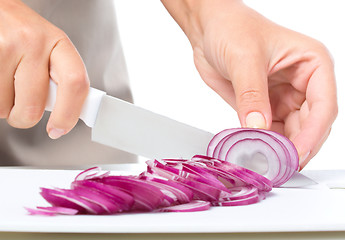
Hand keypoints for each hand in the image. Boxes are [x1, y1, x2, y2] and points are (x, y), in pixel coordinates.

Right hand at [0, 0, 88, 138]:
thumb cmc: (21, 32)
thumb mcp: (49, 47)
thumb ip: (60, 78)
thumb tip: (68, 113)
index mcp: (59, 43)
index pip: (76, 83)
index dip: (69, 114)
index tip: (59, 129)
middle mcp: (34, 43)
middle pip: (33, 106)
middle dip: (23, 118)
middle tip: (20, 109)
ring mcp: (6, 47)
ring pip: (4, 107)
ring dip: (4, 105)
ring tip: (5, 82)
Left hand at [162, 0, 337, 168]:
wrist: (209, 29)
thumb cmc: (231, 28)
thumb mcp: (244, 58)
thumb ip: (252, 94)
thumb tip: (258, 127)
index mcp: (312, 64)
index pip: (323, 105)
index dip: (313, 134)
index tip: (297, 153)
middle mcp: (303, 83)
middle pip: (311, 124)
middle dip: (297, 146)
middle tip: (280, 166)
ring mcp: (284, 96)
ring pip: (291, 132)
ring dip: (280, 149)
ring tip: (267, 163)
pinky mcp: (264, 106)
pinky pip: (270, 132)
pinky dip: (265, 144)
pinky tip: (256, 152)